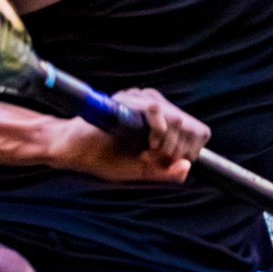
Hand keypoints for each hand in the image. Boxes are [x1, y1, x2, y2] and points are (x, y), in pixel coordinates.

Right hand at [47, 87, 210, 182]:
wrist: (75, 150)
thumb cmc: (103, 158)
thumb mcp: (140, 170)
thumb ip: (164, 171)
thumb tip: (188, 167)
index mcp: (161, 123)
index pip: (197, 130)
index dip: (191, 149)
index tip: (172, 162)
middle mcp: (155, 109)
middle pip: (191, 125)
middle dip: (180, 149)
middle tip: (158, 159)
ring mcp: (142, 100)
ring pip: (177, 118)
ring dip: (168, 143)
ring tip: (150, 152)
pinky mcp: (129, 100)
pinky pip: (156, 109)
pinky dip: (158, 131)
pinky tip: (148, 143)